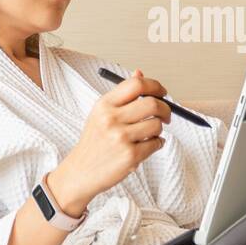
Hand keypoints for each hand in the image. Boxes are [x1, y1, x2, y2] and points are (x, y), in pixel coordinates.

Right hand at [48, 67, 171, 213]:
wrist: (80, 172)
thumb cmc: (94, 141)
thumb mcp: (101, 113)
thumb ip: (122, 94)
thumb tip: (140, 72)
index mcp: (104, 104)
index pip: (137, 84)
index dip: (155, 86)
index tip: (162, 93)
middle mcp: (111, 118)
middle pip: (152, 103)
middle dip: (165, 109)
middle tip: (165, 115)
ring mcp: (121, 138)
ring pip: (157, 125)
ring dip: (158, 130)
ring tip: (148, 134)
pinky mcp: (130, 156)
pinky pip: (156, 144)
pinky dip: (156, 144)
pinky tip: (146, 146)